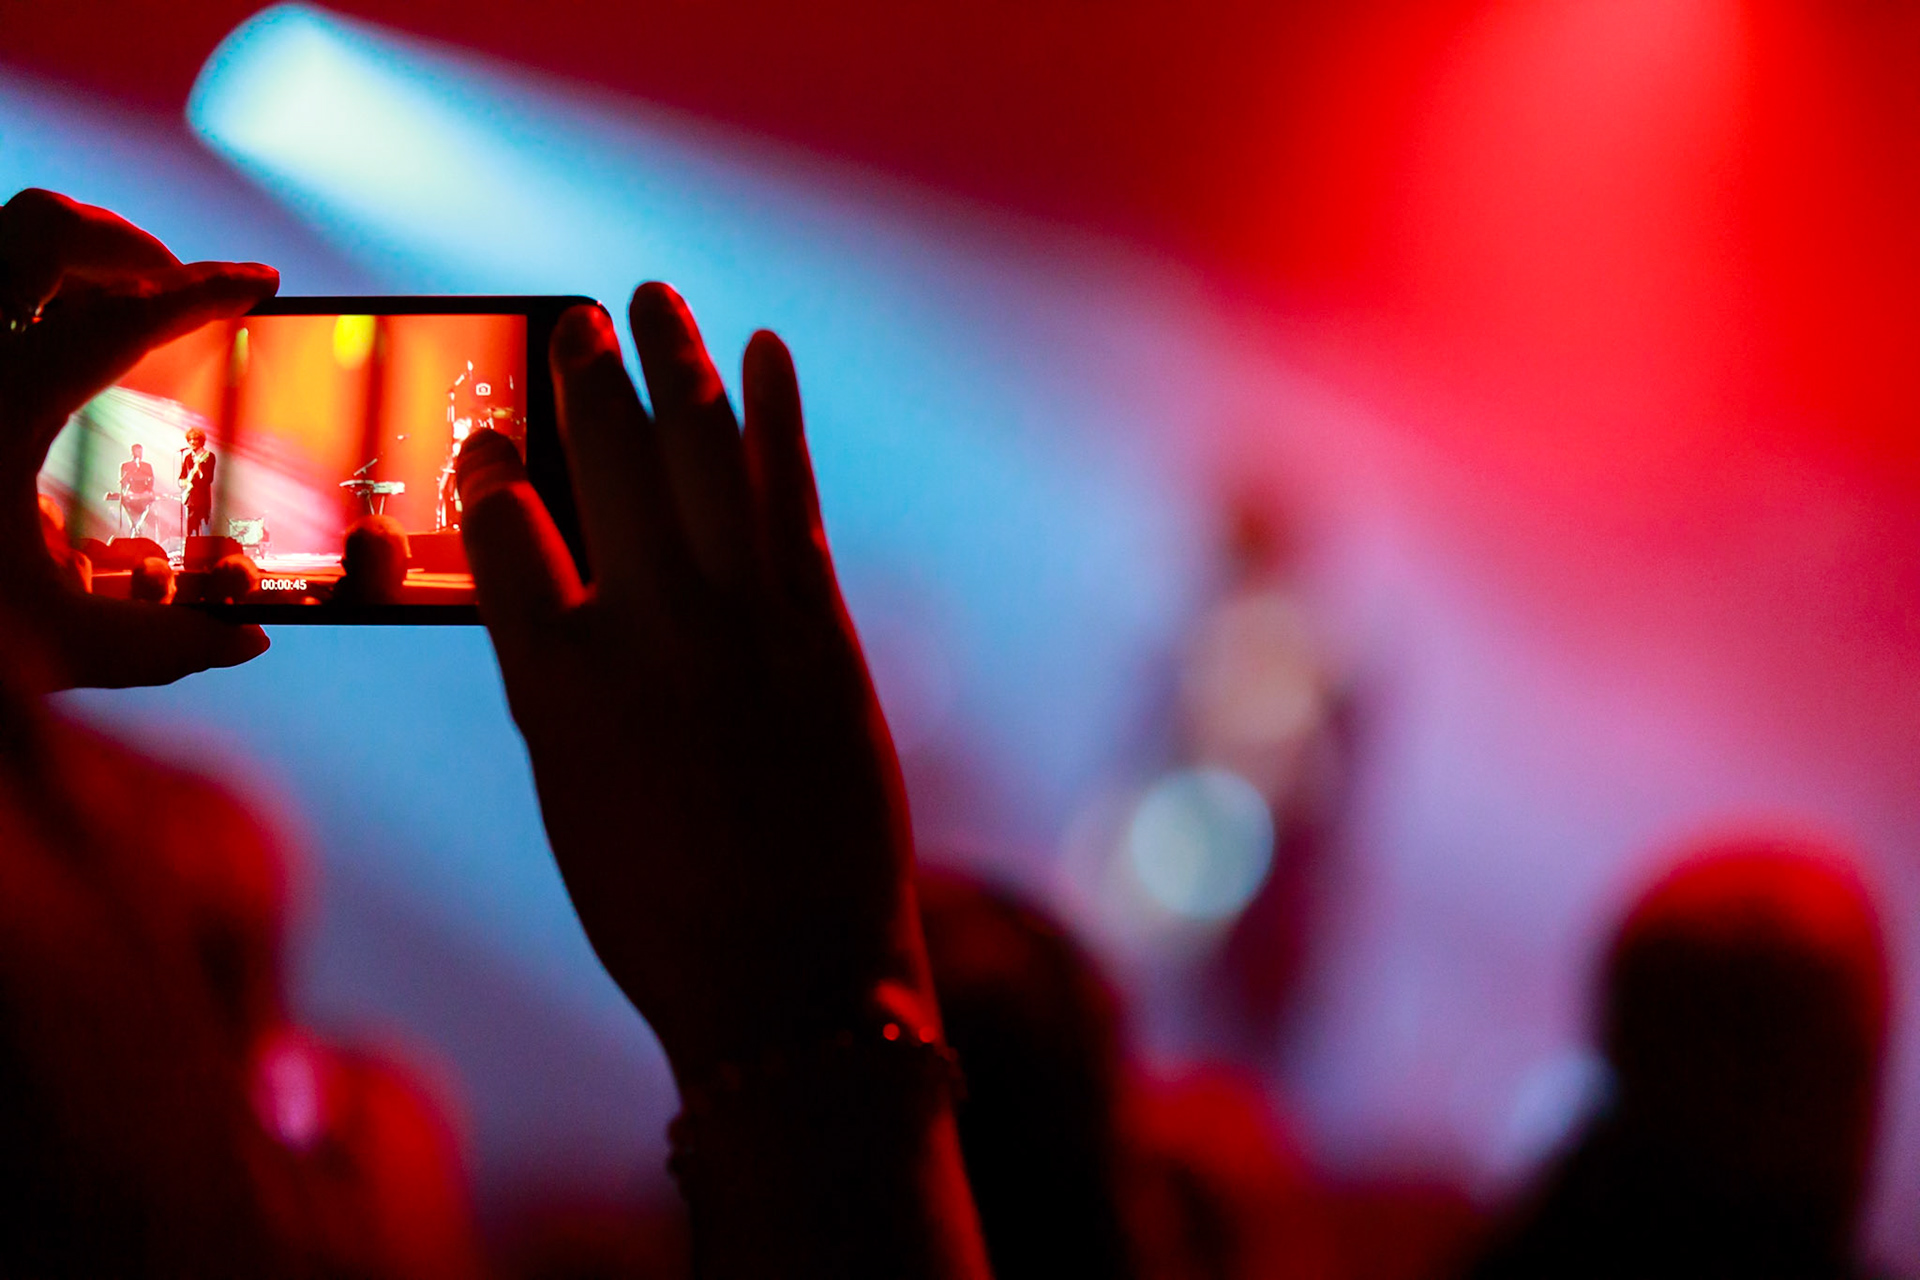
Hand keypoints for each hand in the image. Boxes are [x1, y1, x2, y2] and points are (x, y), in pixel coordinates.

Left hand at [0, 189, 277, 688]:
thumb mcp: (53, 647)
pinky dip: (26, 302)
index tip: (258, 284)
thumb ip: (159, 646)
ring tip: (125, 316)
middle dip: (128, 248)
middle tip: (181, 293)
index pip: (120, 317)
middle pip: (46, 232)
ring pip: (1, 247)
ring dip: (72, 265)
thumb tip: (244, 642)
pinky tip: (51, 363)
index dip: (202, 293)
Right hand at [456, 286, 932, 1084]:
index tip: (489, 436)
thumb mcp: (570, 802)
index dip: (490, 473)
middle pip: (604, 471)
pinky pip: (790, 498)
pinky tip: (765, 355)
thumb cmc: (662, 916)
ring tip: (655, 300)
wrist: (796, 985)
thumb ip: (556, 681)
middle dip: (584, 382)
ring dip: (678, 366)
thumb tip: (551, 586)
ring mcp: (743, 626)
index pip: (503, 538)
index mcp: (555, 688)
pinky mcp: (821, 633)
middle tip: (570, 321)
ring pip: (701, 459)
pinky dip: (777, 418)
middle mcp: (646, 636)